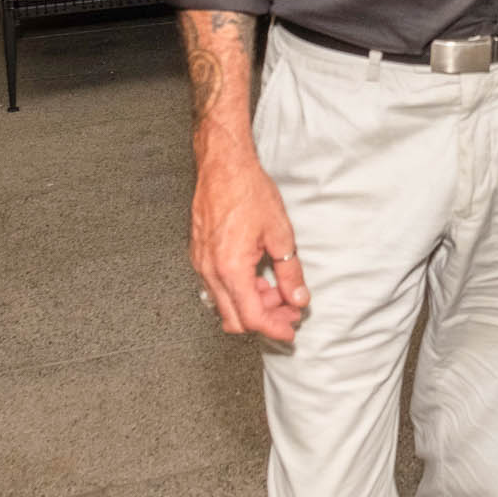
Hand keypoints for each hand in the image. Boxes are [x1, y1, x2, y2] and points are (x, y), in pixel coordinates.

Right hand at [190, 150, 309, 340]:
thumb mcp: (280, 233)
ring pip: (224, 304)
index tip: (291, 329)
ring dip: (251, 305)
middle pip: (235, 318)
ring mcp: (201, 265)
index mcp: (231, 269)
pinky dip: (238, 290)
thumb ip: (290, 271)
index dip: (275, 328)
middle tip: (289, 311)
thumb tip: (298, 298)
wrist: (223, 166)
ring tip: (277, 290)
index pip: (252, 317)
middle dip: (265, 320)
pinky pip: (216, 287)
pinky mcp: (199, 256)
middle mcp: (210, 272)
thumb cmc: (248, 191)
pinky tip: (258, 277)